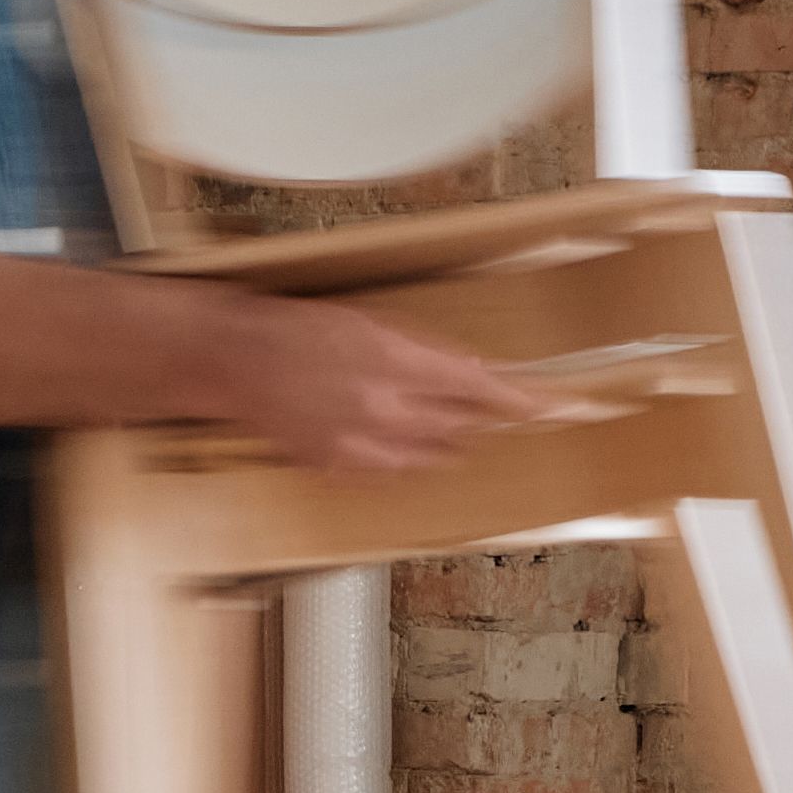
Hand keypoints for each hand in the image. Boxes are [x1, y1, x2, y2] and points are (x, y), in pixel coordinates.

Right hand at [195, 297, 573, 472]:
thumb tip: (470, 370)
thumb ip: (424, 350)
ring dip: (443, 440)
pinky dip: (403, 455)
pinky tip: (390, 436)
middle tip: (485, 406)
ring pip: (431, 456)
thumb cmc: (295, 328)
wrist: (234, 359)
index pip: (479, 387)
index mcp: (394, 360)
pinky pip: (391, 470)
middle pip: (460, 427)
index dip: (522, 399)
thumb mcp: (368, 322)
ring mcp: (359, 444)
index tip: (557, 405)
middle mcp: (383, 407)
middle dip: (478, 417)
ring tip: (432, 420)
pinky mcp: (337, 466)